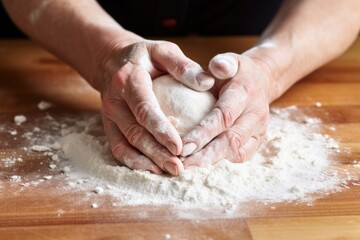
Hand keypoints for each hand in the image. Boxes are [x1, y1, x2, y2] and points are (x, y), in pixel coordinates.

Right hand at [96, 39, 214, 174]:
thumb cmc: (145, 57)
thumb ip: (183, 65)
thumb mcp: (163, 51)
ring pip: (126, 144)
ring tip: (170, 172)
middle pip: (135, 132)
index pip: (144, 108)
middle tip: (178, 168)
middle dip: (157, 153)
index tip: (179, 147)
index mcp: (128, 79)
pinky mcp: (109, 126)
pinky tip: (153, 170)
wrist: (112, 61)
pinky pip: (118, 148)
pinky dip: (134, 162)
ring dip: (147, 162)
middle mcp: (114, 100)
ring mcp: (109, 116)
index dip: (160, 129)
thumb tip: (207, 83)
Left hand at [181, 53, 269, 166]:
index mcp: (245, 92)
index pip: (224, 116)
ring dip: (211, 162)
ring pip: (236, 151)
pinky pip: (242, 155)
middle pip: (231, 140)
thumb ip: (224, 63)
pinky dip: (222, 161)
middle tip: (182, 165)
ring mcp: (260, 129)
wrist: (262, 80)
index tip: (183, 147)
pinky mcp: (258, 139)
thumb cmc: (237, 72)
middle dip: (205, 155)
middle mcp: (256, 114)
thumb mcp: (232, 60)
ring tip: (187, 167)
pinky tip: (202, 163)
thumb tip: (217, 67)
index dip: (204, 133)